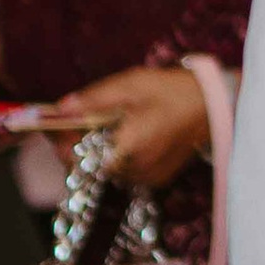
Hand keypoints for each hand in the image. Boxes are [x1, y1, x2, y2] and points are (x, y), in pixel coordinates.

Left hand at [40, 63, 213, 189]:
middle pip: (87, 165)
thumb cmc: (172, 91)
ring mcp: (145, 178)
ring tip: (105, 123)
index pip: (75, 157)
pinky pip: (123, 171)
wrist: (214, 106)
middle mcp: (132, 171)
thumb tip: (58, 108)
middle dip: (76, 143)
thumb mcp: (130, 85)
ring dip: (96, 149)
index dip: (58, 141)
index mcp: (124, 148)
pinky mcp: (155, 179)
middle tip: (74, 118)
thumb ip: (92, 99)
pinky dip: (117, 155)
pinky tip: (126, 134)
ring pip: (104, 169)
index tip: (50, 124)